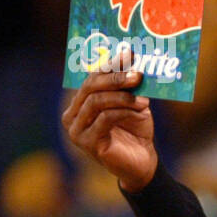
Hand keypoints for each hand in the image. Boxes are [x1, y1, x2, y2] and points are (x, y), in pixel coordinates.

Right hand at [61, 42, 157, 192]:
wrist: (142, 162)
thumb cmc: (136, 131)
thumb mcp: (134, 104)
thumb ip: (129, 87)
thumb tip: (133, 62)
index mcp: (80, 103)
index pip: (91, 78)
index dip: (110, 65)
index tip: (129, 54)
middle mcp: (72, 116)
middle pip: (91, 87)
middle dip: (116, 78)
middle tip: (138, 75)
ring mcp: (77, 130)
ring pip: (97, 102)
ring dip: (123, 97)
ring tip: (144, 100)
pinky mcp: (88, 143)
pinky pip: (105, 119)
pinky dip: (125, 112)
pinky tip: (141, 113)